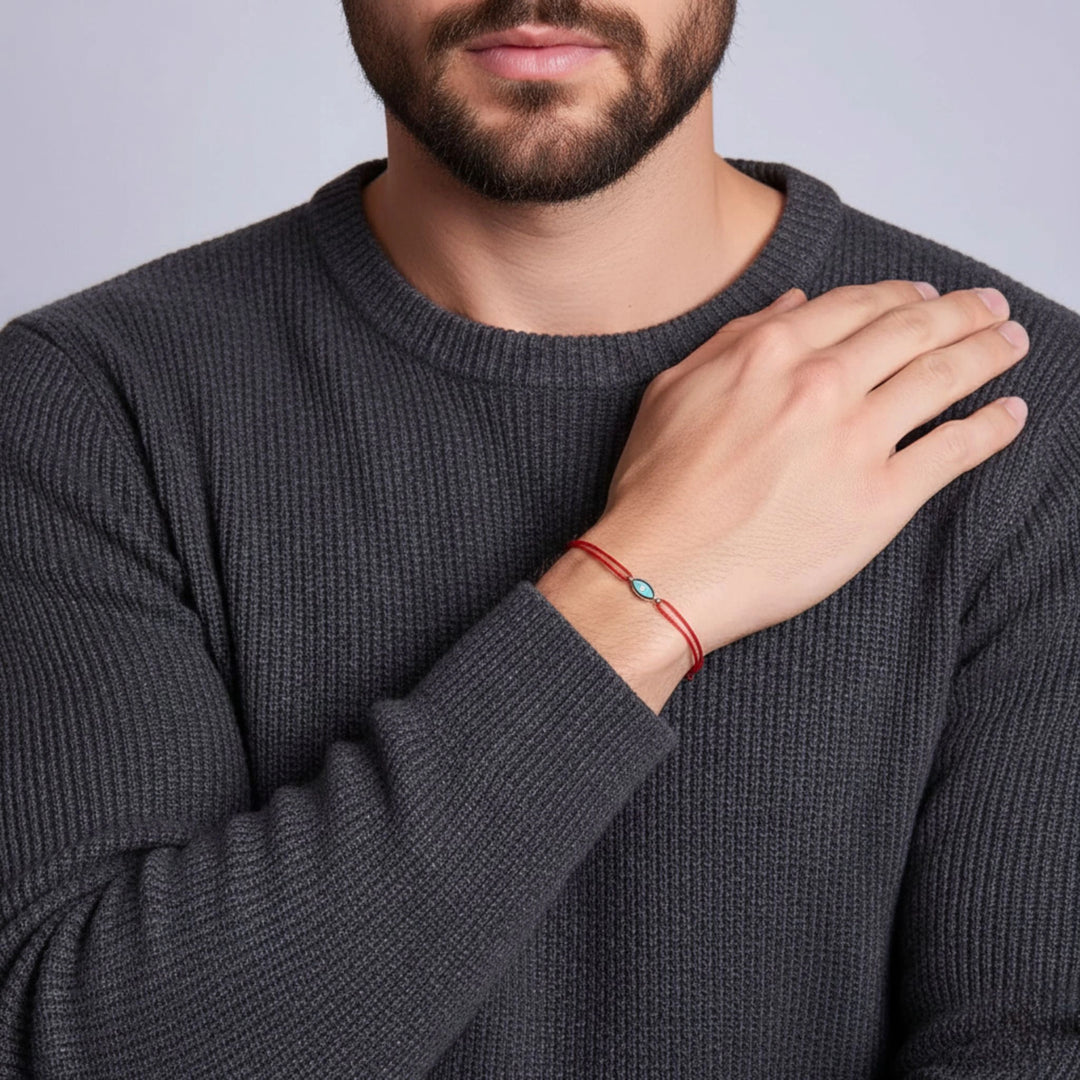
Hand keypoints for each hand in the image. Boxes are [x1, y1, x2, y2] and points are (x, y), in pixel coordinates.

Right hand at [580, 281, 1029, 655]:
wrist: (662, 568)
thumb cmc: (656, 489)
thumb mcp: (673, 390)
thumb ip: (734, 339)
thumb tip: (791, 305)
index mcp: (770, 351)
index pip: (857, 305)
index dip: (900, 295)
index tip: (924, 296)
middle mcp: (821, 384)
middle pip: (913, 330)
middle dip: (961, 311)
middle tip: (988, 307)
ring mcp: (856, 439)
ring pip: (944, 377)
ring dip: (988, 352)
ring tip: (1011, 343)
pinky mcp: (882, 498)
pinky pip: (954, 450)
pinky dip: (992, 427)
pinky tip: (1011, 413)